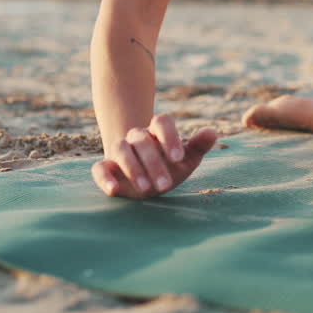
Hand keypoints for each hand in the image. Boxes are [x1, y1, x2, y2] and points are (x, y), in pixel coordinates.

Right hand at [91, 113, 216, 198]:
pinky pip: (99, 168)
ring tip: (146, 189)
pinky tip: (113, 190)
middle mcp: (137, 138)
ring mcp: (119, 151)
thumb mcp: (187, 159)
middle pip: (141, 140)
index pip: (162, 121)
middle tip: (166, 185)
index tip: (178, 157)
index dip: (170, 137)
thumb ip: (198, 146)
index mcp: (157, 133)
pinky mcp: (105, 168)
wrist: (145, 179)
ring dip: (133, 168)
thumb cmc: (169, 166)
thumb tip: (212, 132)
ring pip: (121, 149)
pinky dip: (104, 178)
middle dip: (154, 162)